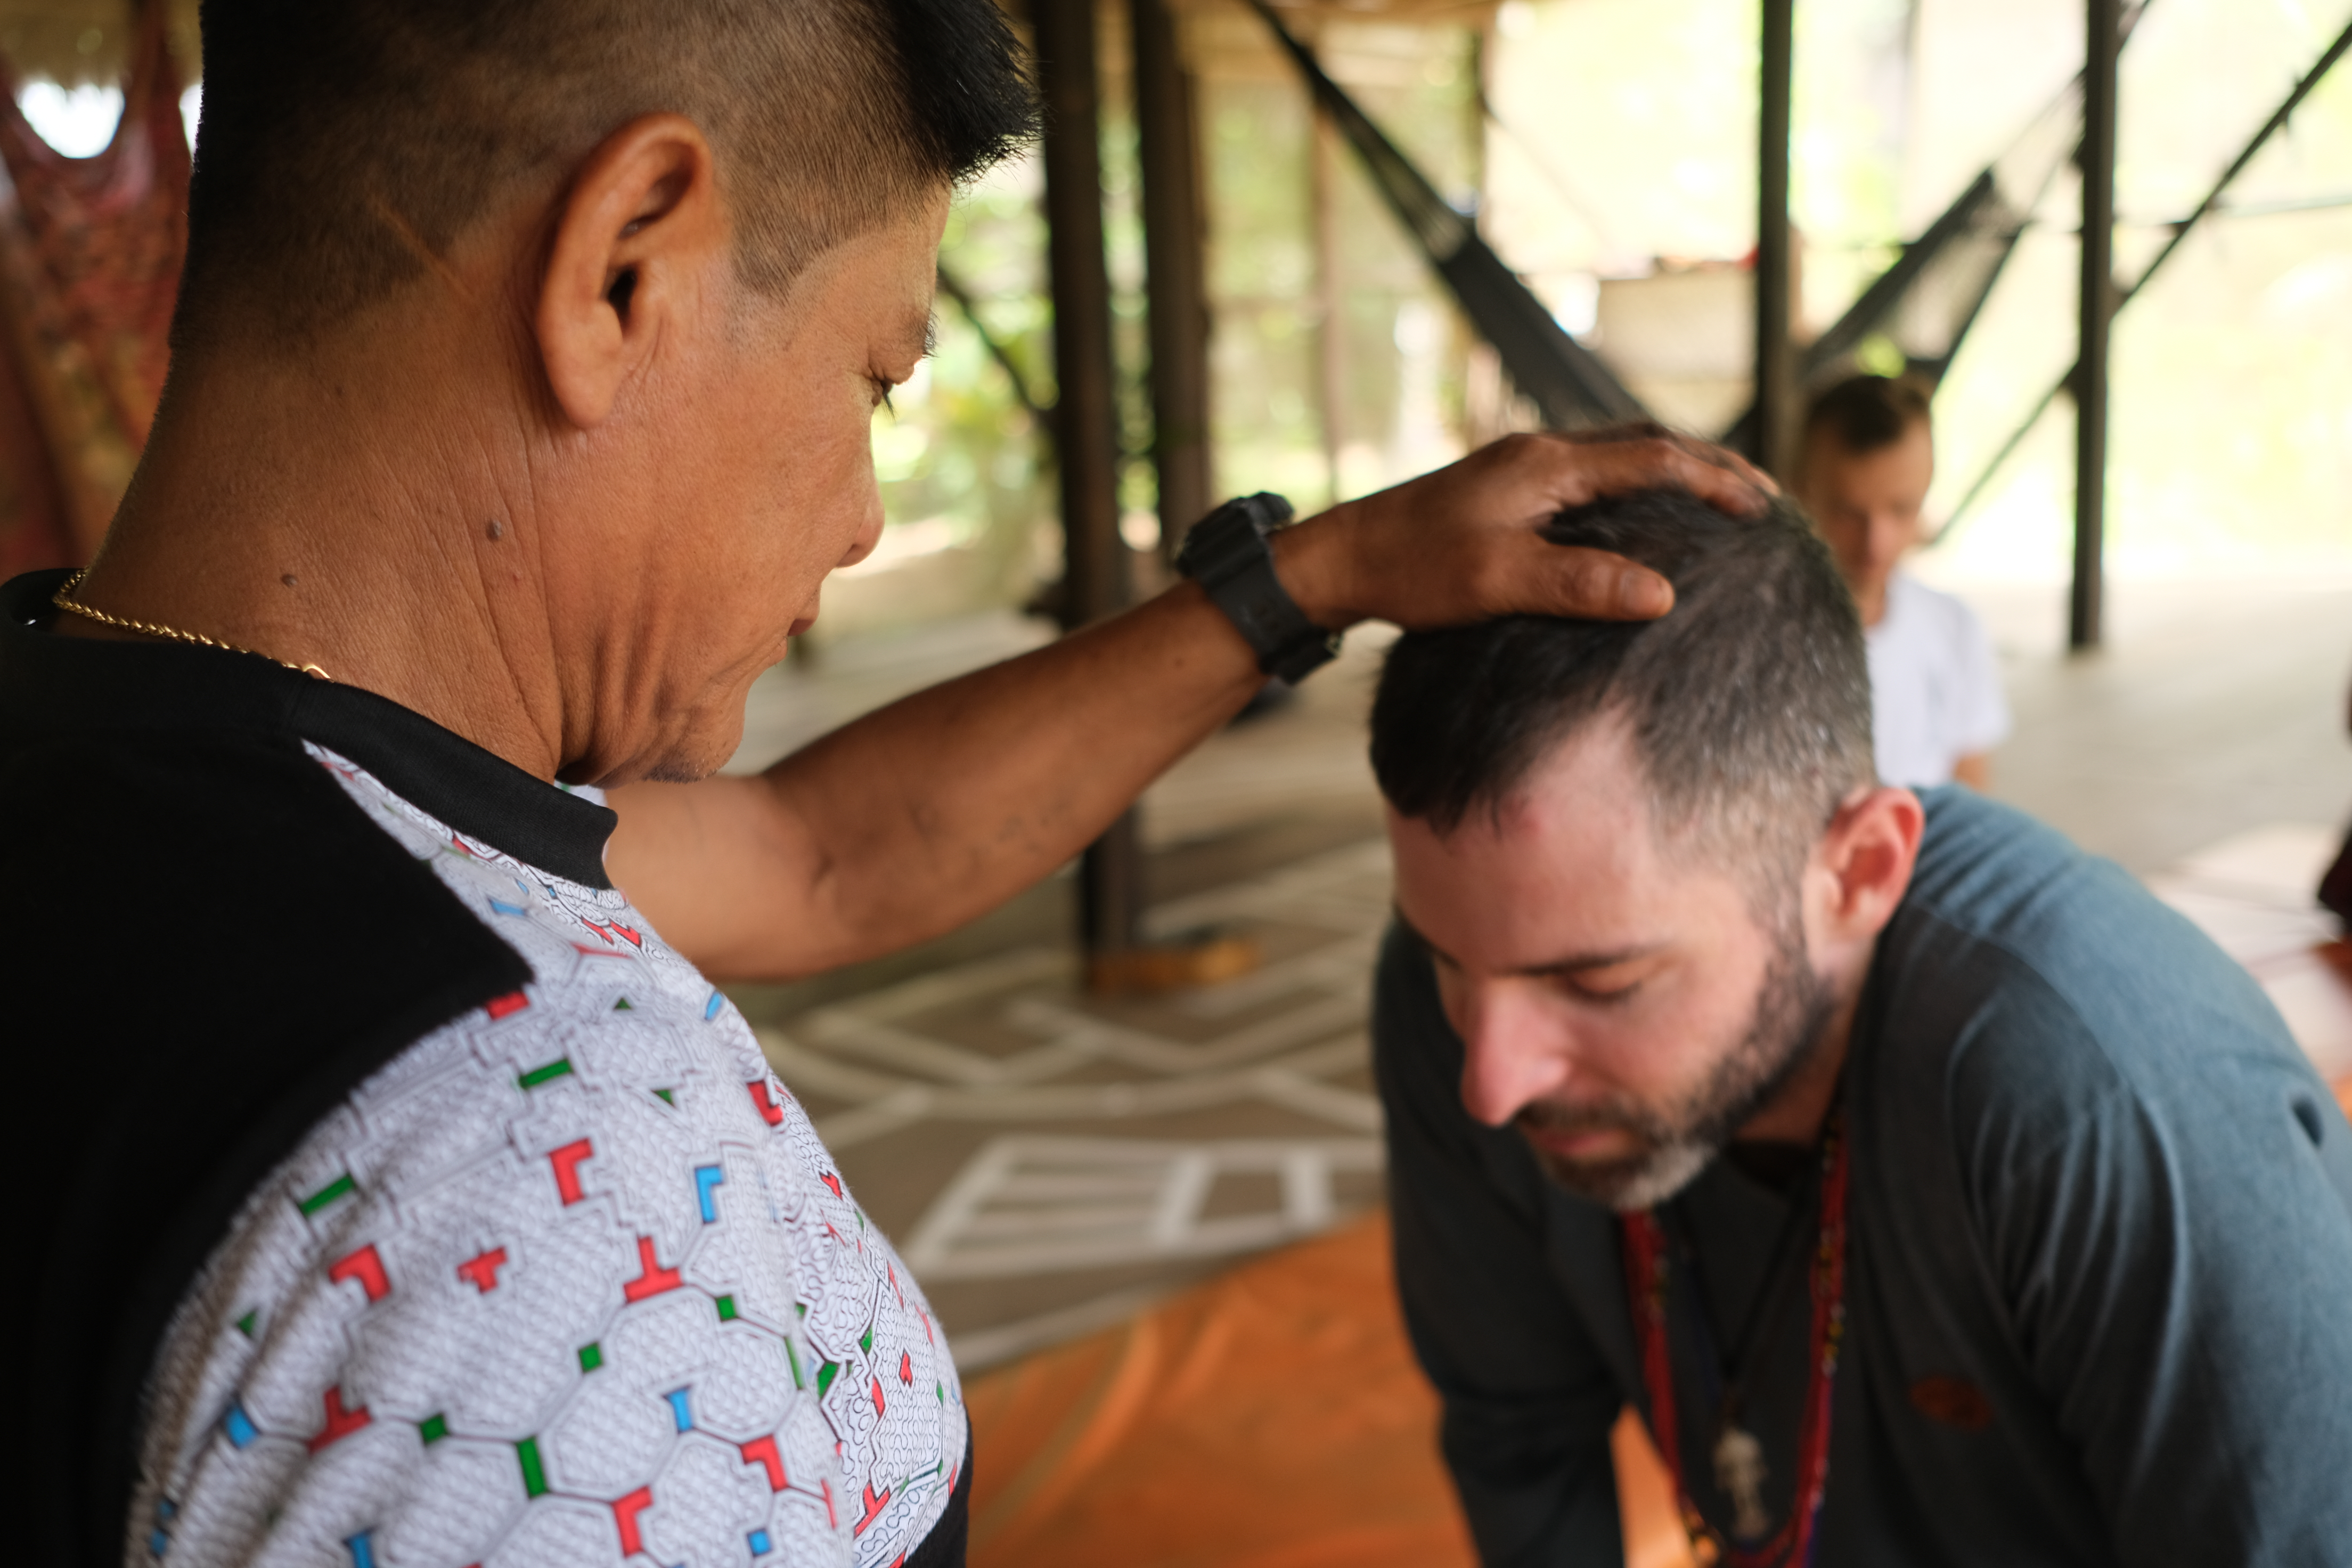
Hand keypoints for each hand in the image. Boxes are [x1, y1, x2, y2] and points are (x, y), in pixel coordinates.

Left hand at [1273, 427, 1774, 630]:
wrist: (1343, 561)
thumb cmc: (1414, 572)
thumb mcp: (1499, 582)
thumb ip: (1580, 584)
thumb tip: (1662, 593)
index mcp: (1546, 465)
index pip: (1653, 458)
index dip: (1714, 481)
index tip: (1762, 507)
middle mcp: (1540, 454)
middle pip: (1645, 443)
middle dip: (1708, 465)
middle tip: (1761, 496)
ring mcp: (1522, 469)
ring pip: (1618, 454)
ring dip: (1672, 470)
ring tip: (1719, 498)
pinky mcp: (1508, 490)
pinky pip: (1591, 474)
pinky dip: (1634, 485)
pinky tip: (1642, 516)